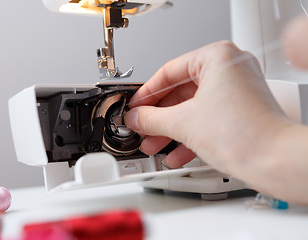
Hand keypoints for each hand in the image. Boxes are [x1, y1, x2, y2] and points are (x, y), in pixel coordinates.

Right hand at [124, 41, 288, 174]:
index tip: (134, 106)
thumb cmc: (245, 133)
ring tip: (153, 144)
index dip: (146, 93)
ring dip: (170, 130)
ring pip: (192, 108)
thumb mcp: (183, 122)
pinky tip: (174, 154)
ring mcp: (236, 91)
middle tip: (141, 127)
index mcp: (217, 58)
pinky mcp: (239, 111)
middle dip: (158, 117)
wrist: (276, 162)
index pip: (168, 72)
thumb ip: (151, 118)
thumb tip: (136, 116)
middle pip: (180, 92)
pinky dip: (189, 136)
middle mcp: (229, 69)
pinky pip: (205, 119)